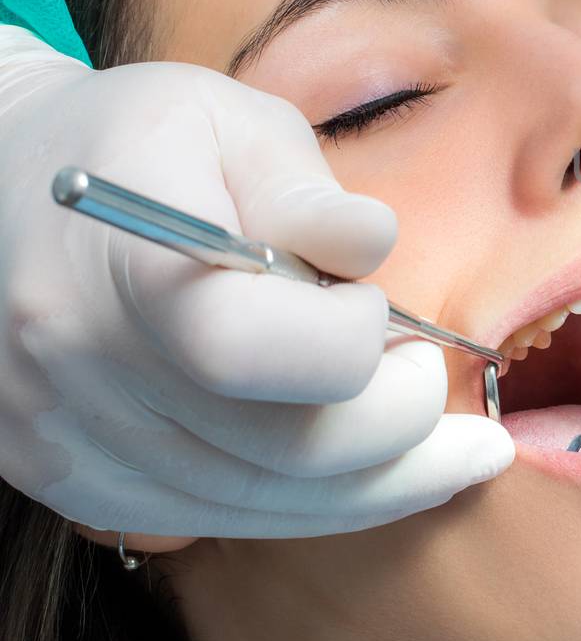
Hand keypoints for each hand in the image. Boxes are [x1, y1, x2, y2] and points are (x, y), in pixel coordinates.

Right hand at [0, 27, 512, 541]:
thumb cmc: (133, 140)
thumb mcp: (224, 118)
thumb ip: (305, 187)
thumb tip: (371, 247)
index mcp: (122, 269)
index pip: (246, 350)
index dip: (344, 343)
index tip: (373, 304)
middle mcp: (79, 373)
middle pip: (278, 453)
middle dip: (400, 432)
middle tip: (440, 383)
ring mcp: (68, 442)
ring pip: (258, 507)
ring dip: (378, 488)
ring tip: (452, 450)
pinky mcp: (73, 483)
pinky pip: (214, 521)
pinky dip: (308, 503)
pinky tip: (367, 468)